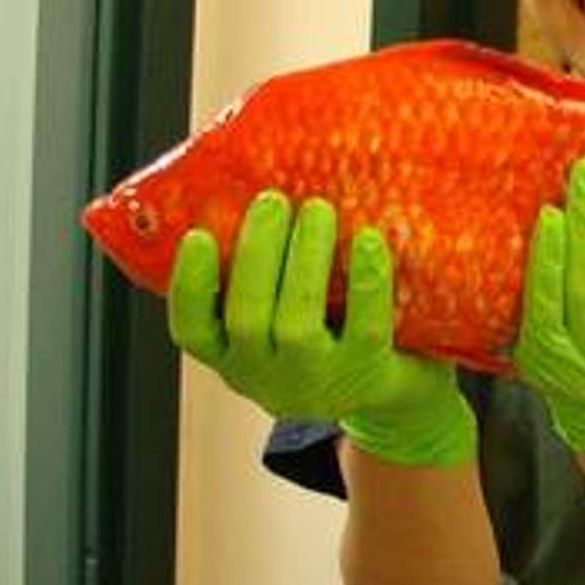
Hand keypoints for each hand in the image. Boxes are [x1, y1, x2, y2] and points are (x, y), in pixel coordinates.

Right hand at [170, 190, 474, 466]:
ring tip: (318, 209)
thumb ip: (264, 275)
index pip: (192, 329)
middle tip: (273, 201)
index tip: (198, 236)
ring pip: (297, 325)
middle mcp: (265, 375)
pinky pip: (365, 326)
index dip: (190, 285)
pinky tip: (370, 241)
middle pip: (247, 317)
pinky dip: (366, 280)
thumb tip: (254, 189)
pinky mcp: (368, 374)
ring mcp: (316, 381)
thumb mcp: (280, 318)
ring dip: (305, 260)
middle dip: (258, 253)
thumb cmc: (326, 334)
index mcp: (233, 355)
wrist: (394, 395)